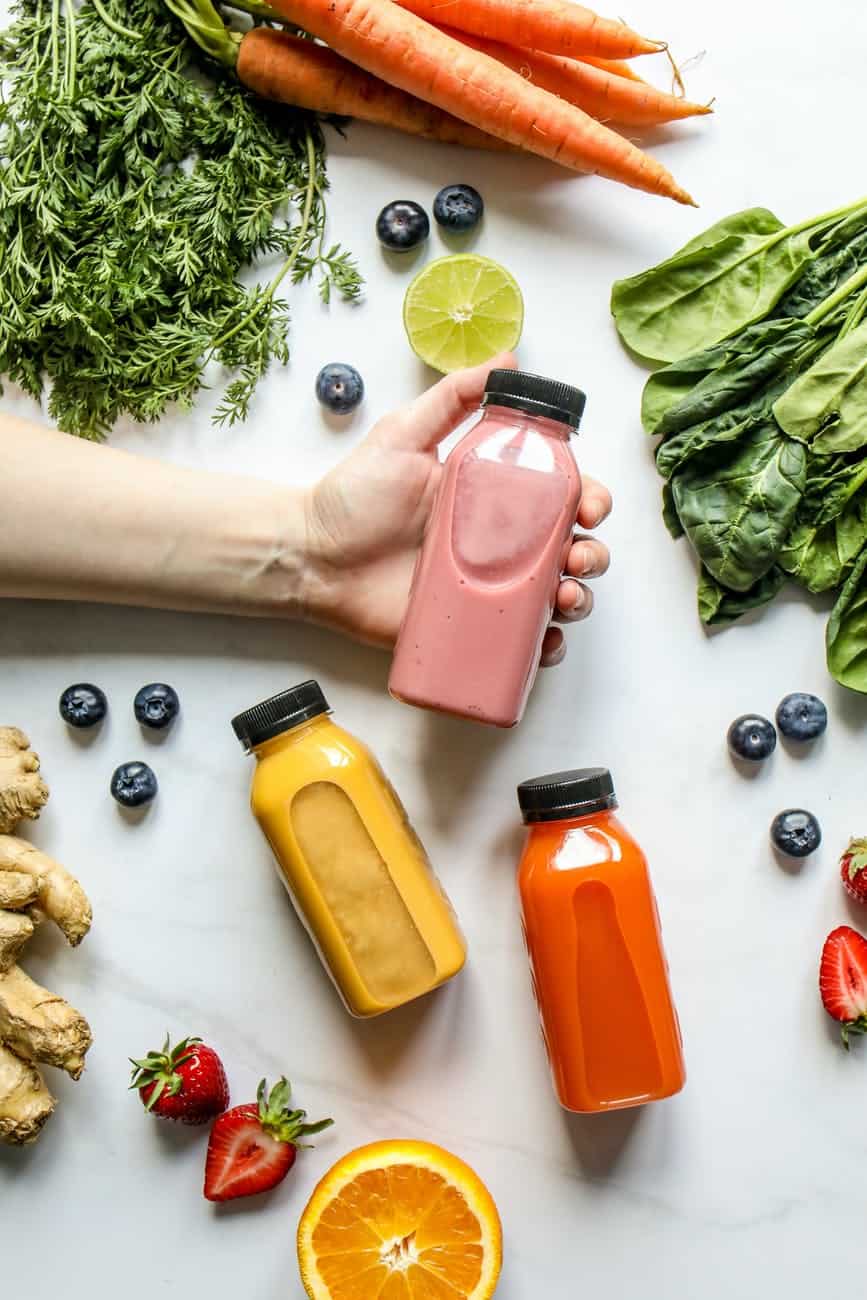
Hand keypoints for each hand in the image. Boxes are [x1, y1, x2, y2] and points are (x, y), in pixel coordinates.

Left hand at [303, 354, 610, 664]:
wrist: (311, 558)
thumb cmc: (353, 498)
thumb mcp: (403, 435)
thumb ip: (452, 398)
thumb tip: (508, 360)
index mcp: (495, 497)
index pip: (561, 496)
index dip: (590, 500)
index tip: (590, 506)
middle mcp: (499, 544)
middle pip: (569, 550)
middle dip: (592, 555)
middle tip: (577, 557)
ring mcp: (486, 589)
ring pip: (554, 599)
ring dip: (577, 599)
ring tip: (563, 599)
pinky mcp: (468, 628)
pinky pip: (519, 643)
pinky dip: (544, 647)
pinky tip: (545, 643)